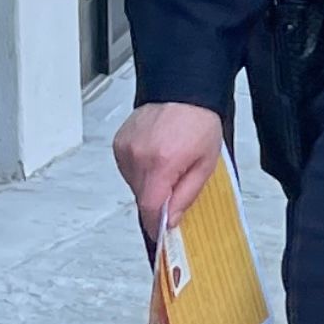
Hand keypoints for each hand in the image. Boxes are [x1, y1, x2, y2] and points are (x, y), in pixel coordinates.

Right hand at [112, 101, 222, 239]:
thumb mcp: (205, 164)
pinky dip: (140, 169)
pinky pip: (127, 169)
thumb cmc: (199, 122)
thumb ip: (186, 195)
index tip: (161, 234)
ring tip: (166, 164)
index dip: (156, 226)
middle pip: (141, 198)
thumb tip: (171, 220)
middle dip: (157, 202)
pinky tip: (155, 156)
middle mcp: (139, 156)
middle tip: (174, 189)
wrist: (182, 89)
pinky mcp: (119, 143)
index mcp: (162, 162)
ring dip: (148, 185)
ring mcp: (126, 148)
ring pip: (133, 185)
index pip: (150, 208)